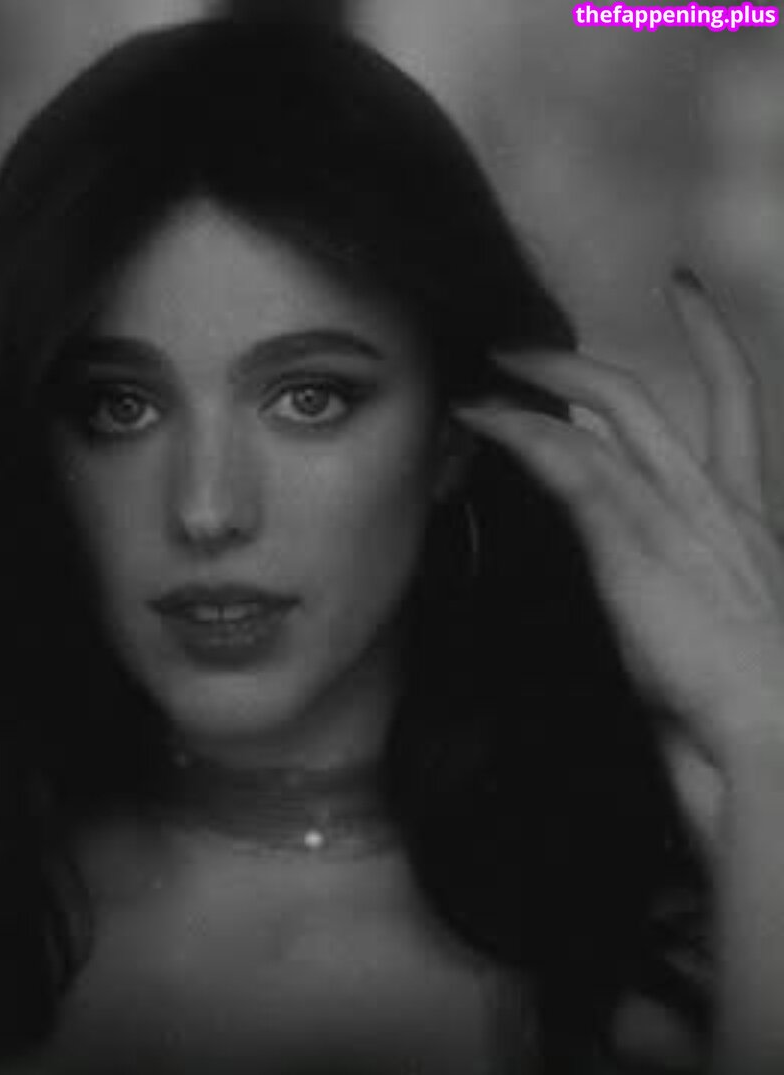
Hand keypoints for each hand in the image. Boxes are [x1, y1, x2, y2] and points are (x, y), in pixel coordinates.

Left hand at [455, 268, 783, 847]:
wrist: (770, 739)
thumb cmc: (747, 701)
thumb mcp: (726, 622)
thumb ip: (697, 581)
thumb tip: (665, 579)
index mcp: (746, 515)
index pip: (734, 403)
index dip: (711, 341)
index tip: (685, 294)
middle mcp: (714, 498)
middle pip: (653, 396)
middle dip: (585, 361)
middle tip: (527, 344)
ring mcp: (676, 513)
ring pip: (611, 412)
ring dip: (543, 382)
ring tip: (489, 371)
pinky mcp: (635, 540)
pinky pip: (573, 461)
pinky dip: (522, 430)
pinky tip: (481, 415)